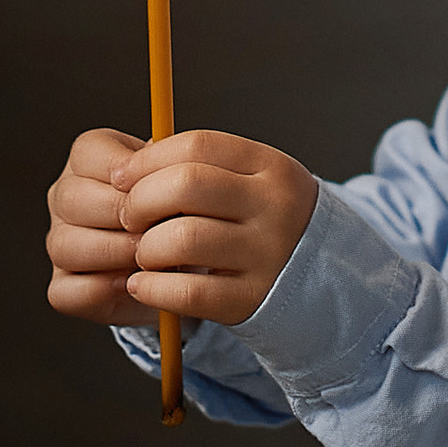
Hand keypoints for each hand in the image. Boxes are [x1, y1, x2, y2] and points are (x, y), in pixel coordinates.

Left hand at [47, 124, 317, 328]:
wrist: (325, 280)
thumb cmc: (267, 223)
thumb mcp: (254, 181)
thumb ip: (202, 167)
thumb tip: (131, 166)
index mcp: (270, 167)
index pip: (198, 145)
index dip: (149, 159)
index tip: (122, 175)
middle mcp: (273, 206)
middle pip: (187, 185)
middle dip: (141, 200)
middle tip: (129, 216)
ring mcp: (266, 255)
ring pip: (184, 239)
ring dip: (146, 247)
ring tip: (144, 253)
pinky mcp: (251, 300)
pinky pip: (189, 292)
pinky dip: (153, 288)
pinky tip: (143, 285)